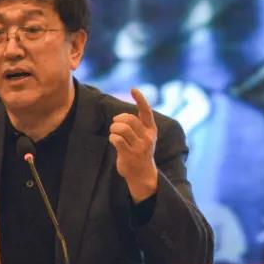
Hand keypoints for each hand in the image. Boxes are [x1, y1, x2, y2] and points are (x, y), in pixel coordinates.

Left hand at [108, 88, 158, 202]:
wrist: (142, 174)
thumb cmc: (140, 151)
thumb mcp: (144, 137)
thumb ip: (137, 125)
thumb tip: (121, 116)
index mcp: (151, 130)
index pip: (146, 111)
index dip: (140, 99)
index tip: (133, 89)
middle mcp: (147, 137)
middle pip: (128, 119)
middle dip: (118, 120)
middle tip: (115, 124)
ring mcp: (139, 147)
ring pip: (122, 128)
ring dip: (113, 128)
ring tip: (114, 132)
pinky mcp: (130, 155)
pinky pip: (116, 139)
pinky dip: (112, 138)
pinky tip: (113, 141)